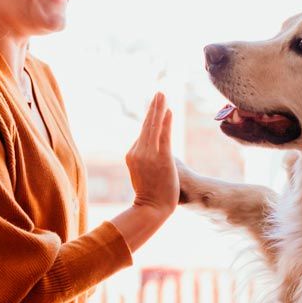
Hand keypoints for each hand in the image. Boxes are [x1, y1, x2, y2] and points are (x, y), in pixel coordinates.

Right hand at [125, 92, 177, 218]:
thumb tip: (151, 154)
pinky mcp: (162, 158)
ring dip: (159, 109)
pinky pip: (164, 135)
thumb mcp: (142, 174)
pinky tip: (169, 111)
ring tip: (162, 95)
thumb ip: (144, 160)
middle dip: (153, 107)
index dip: (151, 120)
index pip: (143, 134)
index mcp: (132, 154)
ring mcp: (149, 155)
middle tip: (159, 93)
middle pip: (146, 125)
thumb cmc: (150, 195)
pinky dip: (166, 122)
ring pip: (154, 127)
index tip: (157, 108)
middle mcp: (138, 152)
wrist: (151, 209)